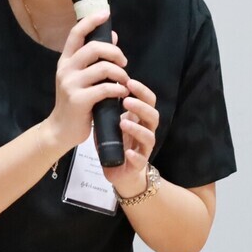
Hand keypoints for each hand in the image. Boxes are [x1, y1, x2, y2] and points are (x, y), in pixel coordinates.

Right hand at [44, 10, 128, 150]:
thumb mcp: (81, 77)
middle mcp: (66, 69)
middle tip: (124, 63)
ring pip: (103, 68)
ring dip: (120, 74)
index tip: (105, 13)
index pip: (76, 33)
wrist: (61, 129)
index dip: (91, 21)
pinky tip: (121, 94)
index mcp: (66, 60)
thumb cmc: (76, 102)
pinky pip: (105, 88)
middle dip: (115, 52)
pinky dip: (118, 89)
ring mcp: (71, 84)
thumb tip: (113, 36)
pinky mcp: (79, 100)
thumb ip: (95, 59)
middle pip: (94, 48)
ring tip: (125, 82)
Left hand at [104, 78, 159, 195]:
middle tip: (126, 101)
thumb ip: (108, 108)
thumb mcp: (110, 122)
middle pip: (153, 116)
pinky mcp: (138, 164)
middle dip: (141, 107)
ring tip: (122, 123)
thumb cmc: (115, 143)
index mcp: (140, 118)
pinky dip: (135, 155)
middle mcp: (146, 131)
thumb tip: (97, 86)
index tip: (129, 81)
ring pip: (149, 136)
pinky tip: (127, 152)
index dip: (142, 90)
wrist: (119, 170)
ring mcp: (144, 148)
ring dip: (137, 128)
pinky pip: (140, 159)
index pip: (148, 100)